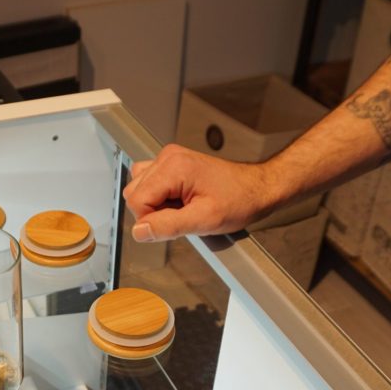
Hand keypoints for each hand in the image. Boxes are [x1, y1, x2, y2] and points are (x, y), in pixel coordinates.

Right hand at [121, 144, 277, 241]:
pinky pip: (150, 184)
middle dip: (154, 212)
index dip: (151, 220)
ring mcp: (169, 159)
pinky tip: (180, 201)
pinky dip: (160, 197)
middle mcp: (168, 158)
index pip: (136, 200)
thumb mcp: (204, 220)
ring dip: (156, 205)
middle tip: (183, 214)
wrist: (256, 189)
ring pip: (139, 189)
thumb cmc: (238, 200)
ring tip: (184, 207)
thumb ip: (168, 226)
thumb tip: (139, 231)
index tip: (175, 223)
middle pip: (134, 193)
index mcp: (173, 167)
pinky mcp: (172, 164)